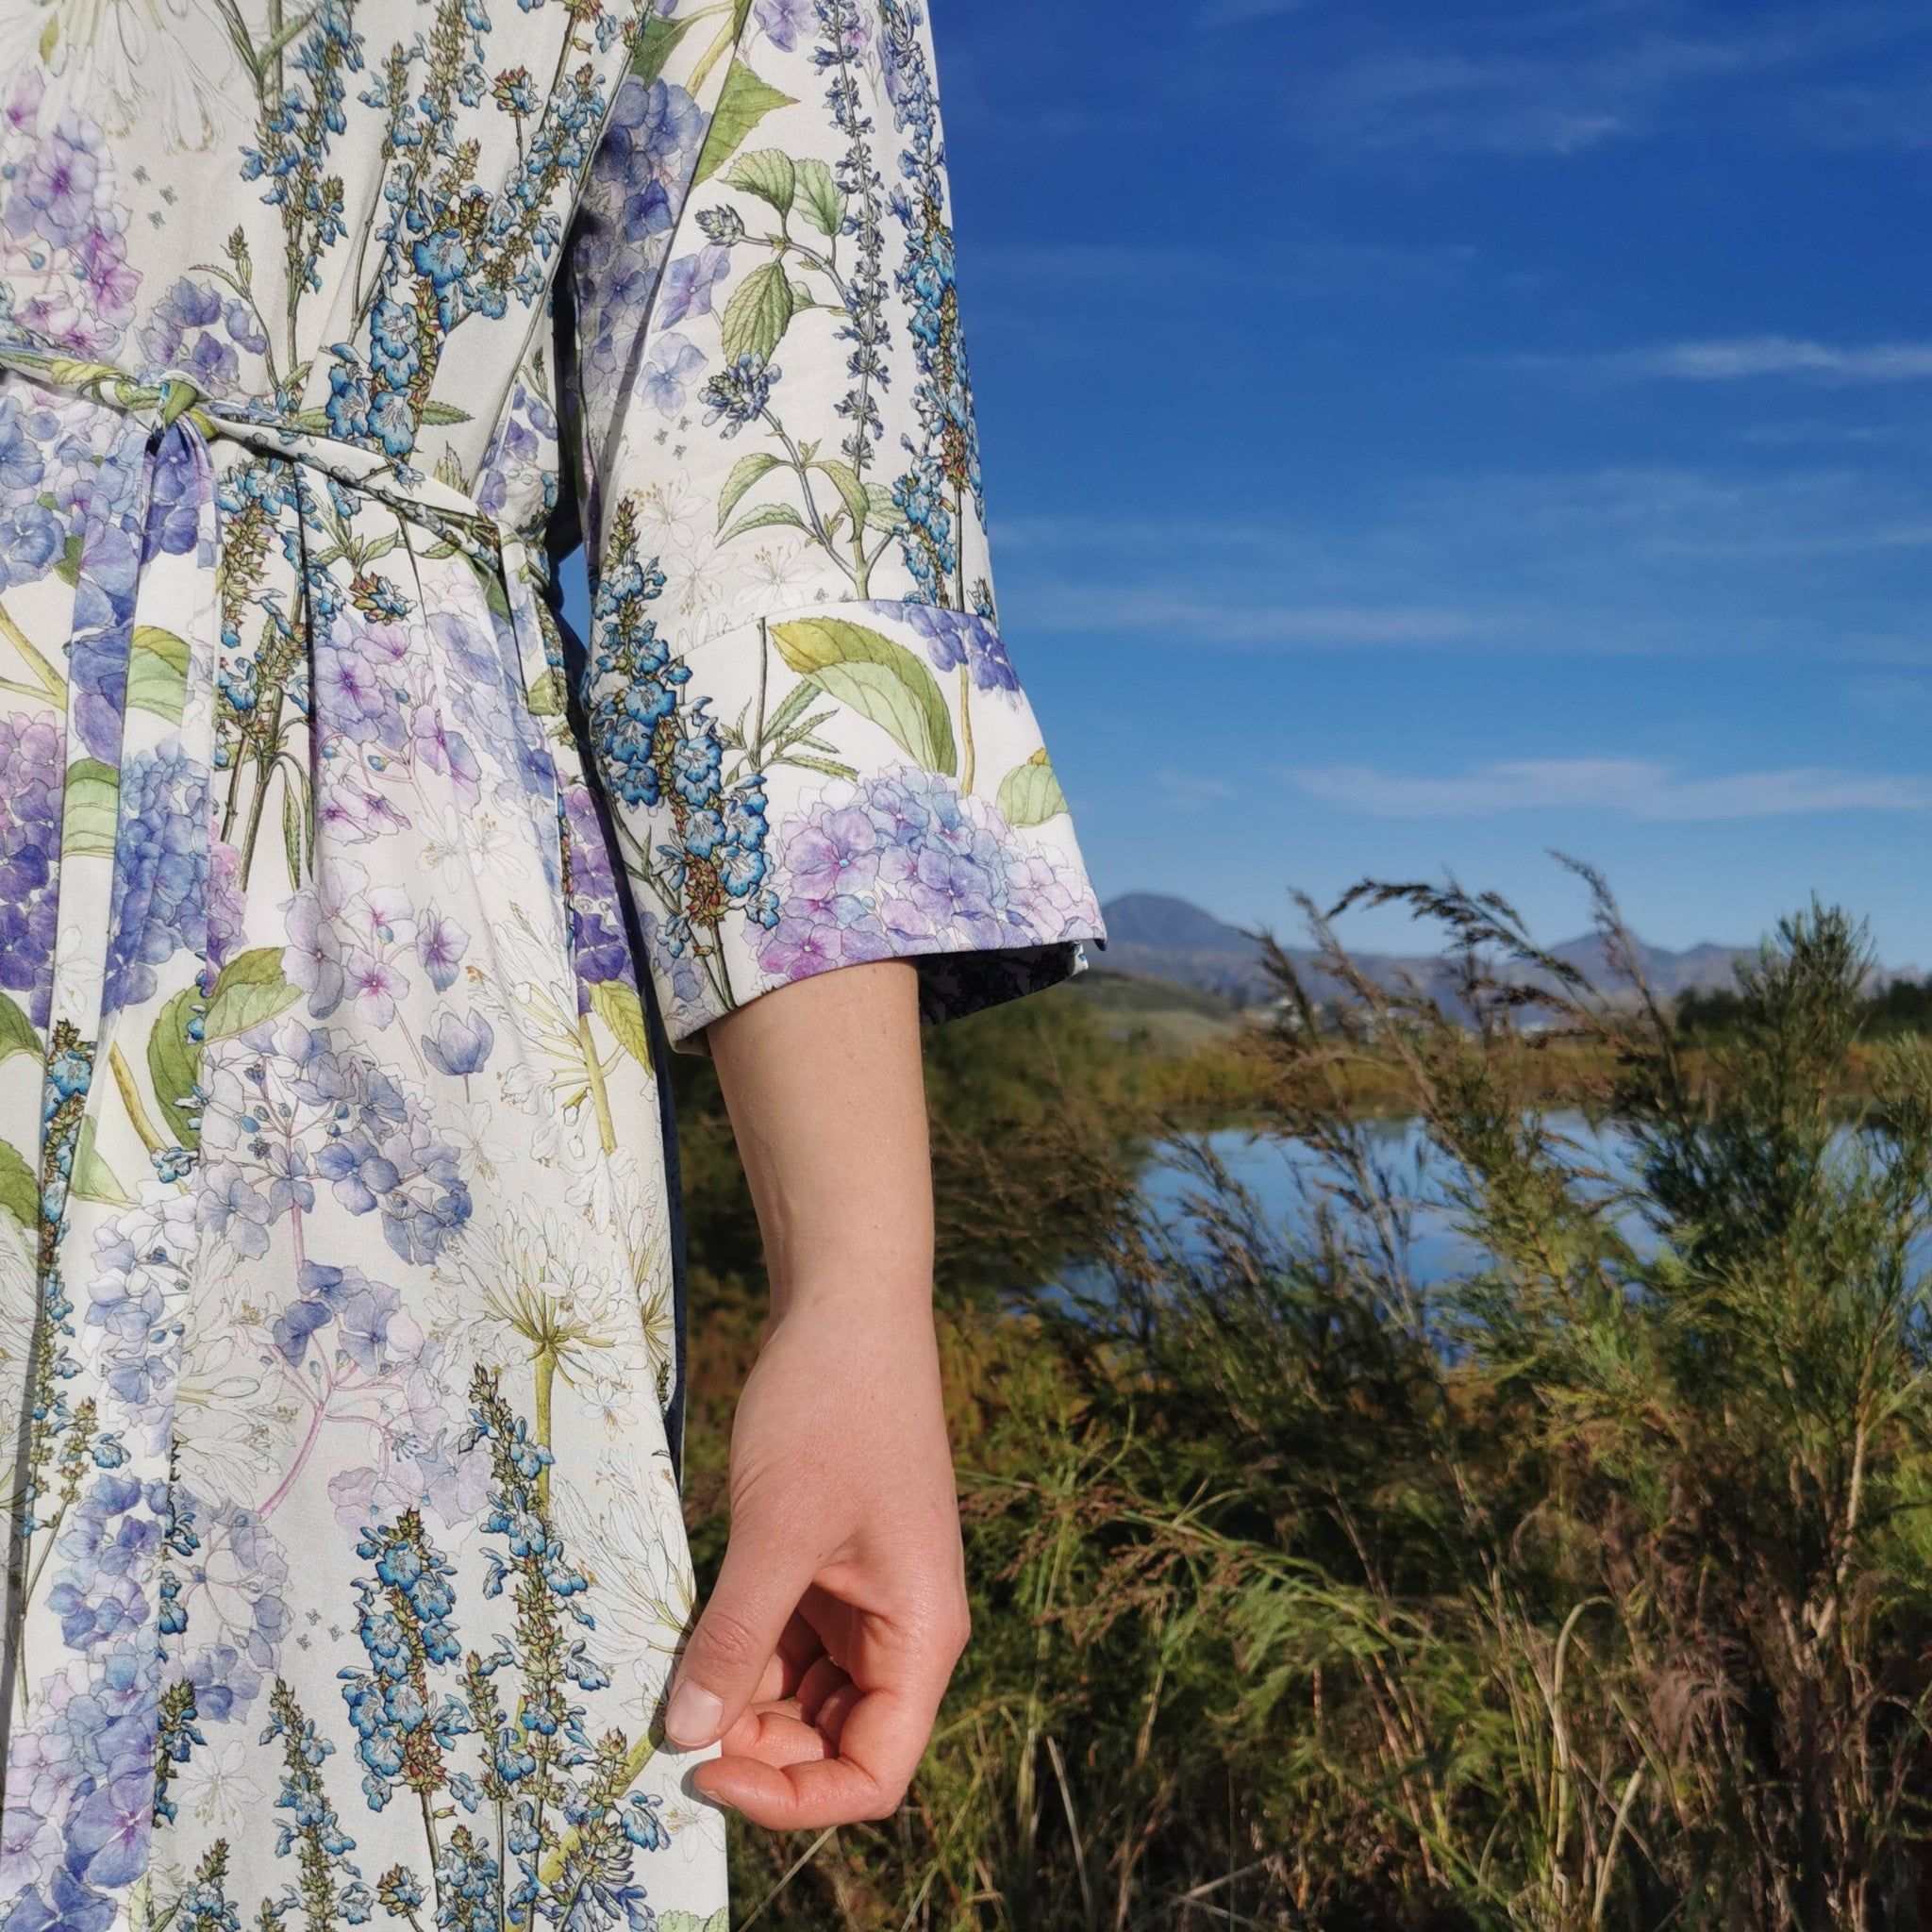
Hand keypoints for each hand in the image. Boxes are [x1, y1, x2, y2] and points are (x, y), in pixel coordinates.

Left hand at [662, 1290, 969, 1828]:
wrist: (846, 1304)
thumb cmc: (833, 1407)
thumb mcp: (777, 1530)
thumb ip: (737, 1638)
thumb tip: (684, 1738)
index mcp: (920, 1634)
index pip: (874, 1772)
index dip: (795, 1799)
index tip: (708, 1772)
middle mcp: (902, 1629)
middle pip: (834, 1741)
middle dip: (757, 1747)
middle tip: (673, 1717)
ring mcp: (865, 1596)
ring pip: (803, 1694)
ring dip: (739, 1697)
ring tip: (672, 1667)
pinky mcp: (829, 1565)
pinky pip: (786, 1639)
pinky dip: (738, 1647)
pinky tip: (689, 1628)